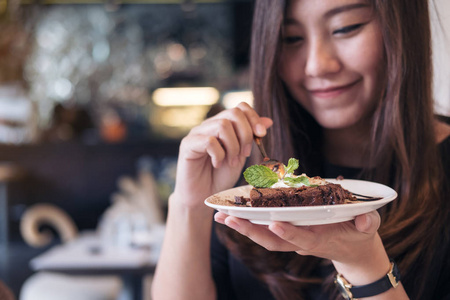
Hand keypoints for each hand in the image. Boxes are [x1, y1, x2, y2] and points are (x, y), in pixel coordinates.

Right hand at [172, 102, 272, 209]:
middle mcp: (208, 125)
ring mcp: (196, 134)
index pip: (240, 107)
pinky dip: (219, 154)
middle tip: (245, 154)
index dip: (254, 119)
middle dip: (246, 134)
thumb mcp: (241, 156)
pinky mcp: (187, 145)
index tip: (261, 136)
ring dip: (233, 146)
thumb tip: (268, 121)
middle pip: (233, 113)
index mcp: (222, 125)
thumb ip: (251, 138)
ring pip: (222, 125)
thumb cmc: (220, 177)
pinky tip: (217, 164)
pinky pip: (209, 141)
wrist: (202, 197)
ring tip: (231, 162)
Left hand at [214, 210, 384, 265]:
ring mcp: (293, 239)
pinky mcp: (288, 234)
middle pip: (273, 240)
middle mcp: (301, 241)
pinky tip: (232, 214)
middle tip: (229, 218)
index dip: (289, 232)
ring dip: (243, 228)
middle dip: (251, 231)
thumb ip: (366, 223)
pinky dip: (248, 224)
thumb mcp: (367, 228)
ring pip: (264, 237)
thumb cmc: (358, 235)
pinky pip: (265, 230)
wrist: (352, 250)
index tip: (274, 223)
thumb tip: (365, 219)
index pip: (302, 237)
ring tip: (221, 216)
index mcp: (320, 239)